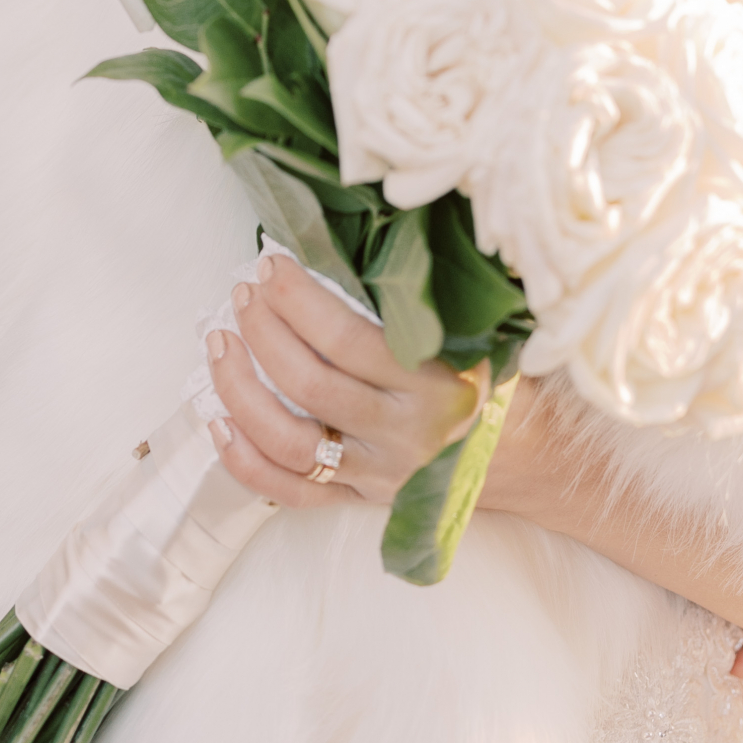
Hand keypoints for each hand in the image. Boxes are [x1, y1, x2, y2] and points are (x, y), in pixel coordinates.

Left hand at [208, 252, 480, 506]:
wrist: (524, 457)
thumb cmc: (484, 375)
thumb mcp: (466, 332)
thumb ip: (411, 301)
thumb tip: (333, 240)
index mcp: (433, 385)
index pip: (346, 339)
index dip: (297, 299)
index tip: (271, 265)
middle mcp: (403, 435)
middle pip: (309, 385)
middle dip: (263, 332)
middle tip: (243, 294)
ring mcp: (378, 475)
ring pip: (287, 441)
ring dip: (239, 389)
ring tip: (219, 343)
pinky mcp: (360, 502)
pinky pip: (288, 492)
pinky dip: (243, 459)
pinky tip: (218, 420)